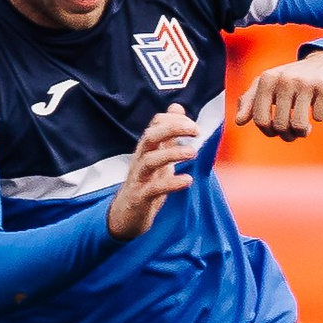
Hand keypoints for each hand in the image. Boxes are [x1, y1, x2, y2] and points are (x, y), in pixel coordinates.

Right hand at [107, 106, 200, 238]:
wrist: (126, 216)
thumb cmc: (146, 183)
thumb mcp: (159, 156)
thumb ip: (169, 134)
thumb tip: (177, 107)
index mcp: (147, 148)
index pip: (156, 124)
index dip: (174, 120)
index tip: (194, 125)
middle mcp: (140, 159)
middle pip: (150, 136)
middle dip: (172, 129)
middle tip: (196, 131)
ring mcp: (139, 178)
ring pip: (150, 160)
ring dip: (172, 154)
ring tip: (192, 153)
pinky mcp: (140, 197)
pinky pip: (153, 188)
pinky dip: (171, 183)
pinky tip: (187, 180)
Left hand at [234, 49, 322, 138]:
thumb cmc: (292, 80)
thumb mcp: (268, 86)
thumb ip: (249, 102)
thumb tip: (238, 122)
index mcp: (267, 80)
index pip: (260, 120)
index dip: (268, 131)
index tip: (276, 129)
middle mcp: (284, 79)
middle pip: (280, 126)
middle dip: (287, 134)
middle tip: (294, 129)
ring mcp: (305, 82)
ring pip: (299, 125)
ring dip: (303, 131)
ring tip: (305, 126)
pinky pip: (319, 117)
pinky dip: (321, 115)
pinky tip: (320, 105)